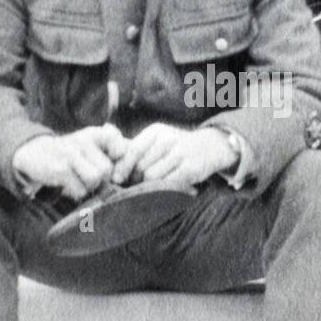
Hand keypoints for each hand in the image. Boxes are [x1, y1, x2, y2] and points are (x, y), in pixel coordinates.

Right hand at [12, 124, 127, 200]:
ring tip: (77, 180)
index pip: (118, 142)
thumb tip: (123, 173)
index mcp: (93, 134)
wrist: (33, 152)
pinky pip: (79, 190)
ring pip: (95, 179)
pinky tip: (66, 184)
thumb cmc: (68, 154)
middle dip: (100, 180)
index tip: (111, 162)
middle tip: (85, 176)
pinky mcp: (60, 169)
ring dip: (87, 187)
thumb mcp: (88, 145)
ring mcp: (71, 154)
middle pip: (107, 169)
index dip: (119, 157)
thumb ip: (110, 151)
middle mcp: (83, 140)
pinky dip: (74, 193)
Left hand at [111, 124, 235, 187]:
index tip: (116, 178)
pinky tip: (165, 188)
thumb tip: (110, 163)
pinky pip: (167, 184)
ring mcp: (180, 153)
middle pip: (141, 167)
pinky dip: (163, 189)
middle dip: (136, 179)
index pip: (133, 150)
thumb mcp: (157, 140)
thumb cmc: (175, 147)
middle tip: (138, 184)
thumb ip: (135, 148)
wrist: (210, 146)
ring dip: (150, 186)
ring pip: (152, 177)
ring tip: (153, 186)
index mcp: (156, 131)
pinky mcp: (190, 168)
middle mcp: (168, 139)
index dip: (122, 166)